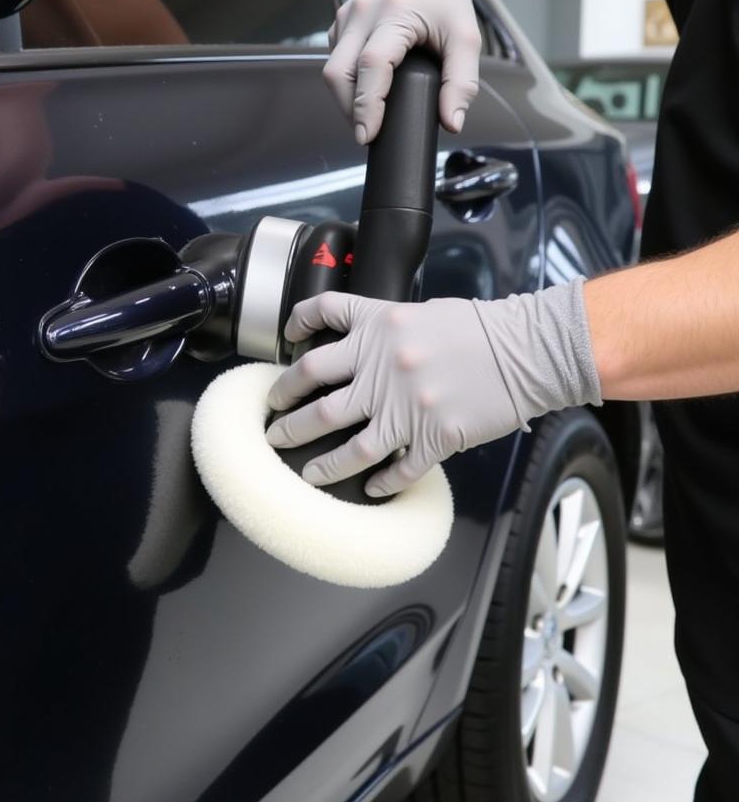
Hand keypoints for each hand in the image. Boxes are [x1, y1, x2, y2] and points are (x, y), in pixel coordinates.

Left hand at [264, 282, 600, 496]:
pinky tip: (370, 489)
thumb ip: (384, 329)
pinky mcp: (432, 438)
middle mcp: (382, 366)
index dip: (295, 327)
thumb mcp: (421, 312)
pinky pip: (397, 470)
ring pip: (347, 445)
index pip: (320, 317)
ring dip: (321, 462)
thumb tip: (358, 351)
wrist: (529, 350)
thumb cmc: (481, 328)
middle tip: (273, 425)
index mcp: (379, 326)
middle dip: (286, 411)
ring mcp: (404, 406)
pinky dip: (380, 483)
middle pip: (314, 391)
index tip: (285, 343)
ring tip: (304, 471)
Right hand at [323, 0, 489, 141]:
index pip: (371, 66)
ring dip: (346, 98)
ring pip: (331, 69)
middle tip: (368, 132)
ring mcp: (346, 15)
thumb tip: (451, 123)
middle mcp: (363, 11)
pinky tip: (365, 89)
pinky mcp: (340, 21)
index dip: (366, 105)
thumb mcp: (466, 39)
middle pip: (338, 72)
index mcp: (394, 12)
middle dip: (349, 109)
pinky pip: (334, 59)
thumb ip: (462, 83)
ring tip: (368, 115)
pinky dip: (346, 81)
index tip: (368, 134)